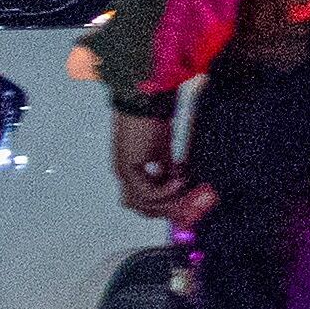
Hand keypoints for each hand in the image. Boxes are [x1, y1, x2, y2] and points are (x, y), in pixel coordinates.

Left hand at [109, 97, 202, 225]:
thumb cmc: (152, 117)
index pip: (142, 197)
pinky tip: (179, 181)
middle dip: (164, 208)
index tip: (184, 198)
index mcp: (130, 167)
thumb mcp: (163, 145)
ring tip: (184, 189)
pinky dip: (164, 191)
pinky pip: (146, 192)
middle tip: (186, 203)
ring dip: (166, 201)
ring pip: (142, 203)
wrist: (143, 99)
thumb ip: (167, 164)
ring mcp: (124, 171)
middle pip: (139, 205)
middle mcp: (123, 173)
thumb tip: (178, 178)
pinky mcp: (128, 167)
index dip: (162, 202)